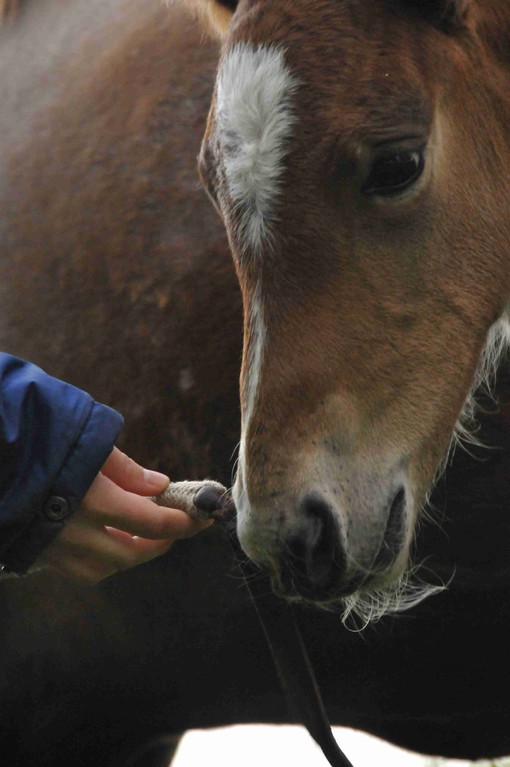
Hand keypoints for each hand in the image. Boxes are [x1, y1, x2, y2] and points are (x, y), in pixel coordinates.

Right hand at [39, 448, 211, 582]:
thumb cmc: (45, 441)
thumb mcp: (91, 443)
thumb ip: (127, 468)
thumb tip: (159, 485)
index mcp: (95, 500)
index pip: (153, 522)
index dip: (183, 522)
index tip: (202, 516)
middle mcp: (76, 532)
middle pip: (133, 553)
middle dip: (161, 543)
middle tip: (176, 527)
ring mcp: (55, 548)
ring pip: (106, 568)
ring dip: (132, 554)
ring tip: (145, 534)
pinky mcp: (39, 555)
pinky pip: (81, 570)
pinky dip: (103, 560)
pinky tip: (109, 540)